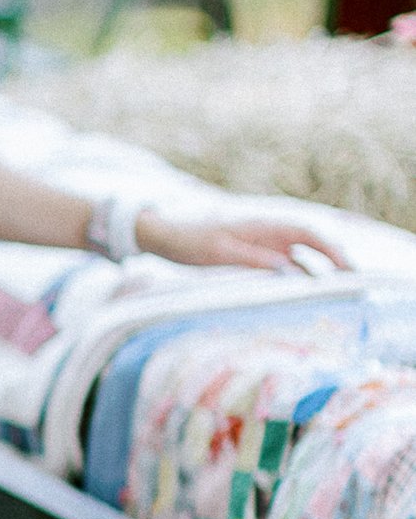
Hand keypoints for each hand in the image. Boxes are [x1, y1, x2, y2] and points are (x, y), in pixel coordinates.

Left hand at [138, 207, 340, 274]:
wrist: (164, 231)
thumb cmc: (189, 240)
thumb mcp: (220, 254)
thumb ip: (254, 261)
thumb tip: (289, 272)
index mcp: (264, 224)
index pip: (308, 233)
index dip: (332, 250)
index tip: (347, 270)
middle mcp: (269, 230)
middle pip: (313, 243)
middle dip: (336, 261)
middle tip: (355, 285)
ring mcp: (265, 241)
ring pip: (302, 254)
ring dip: (321, 271)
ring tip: (339, 293)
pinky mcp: (257, 252)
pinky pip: (286, 263)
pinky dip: (301, 276)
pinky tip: (309, 294)